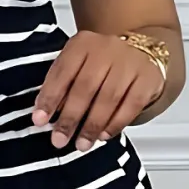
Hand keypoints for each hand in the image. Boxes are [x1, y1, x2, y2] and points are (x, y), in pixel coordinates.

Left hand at [32, 32, 164, 151]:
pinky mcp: (148, 78)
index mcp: (83, 44)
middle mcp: (107, 49)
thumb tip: (44, 116)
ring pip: (108, 98)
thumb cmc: (102, 63)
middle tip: (59, 139)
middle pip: (85, 87)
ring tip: (82, 144)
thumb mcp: (78, 64)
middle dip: (70, 118)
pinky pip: (131, 105)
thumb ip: (62, 84)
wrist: (140, 49)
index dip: (49, 98)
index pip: (62, 72)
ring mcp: (129, 62)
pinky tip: (104, 135)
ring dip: (92, 125)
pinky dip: (116, 123)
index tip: (39, 120)